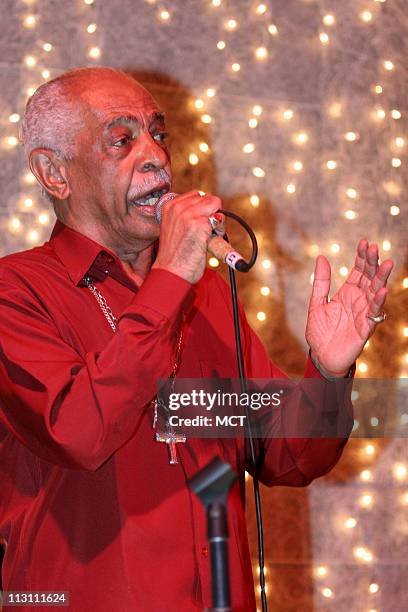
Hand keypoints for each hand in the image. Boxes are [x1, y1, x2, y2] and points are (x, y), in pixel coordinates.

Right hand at [152, 190, 221, 283]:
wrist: (170, 272)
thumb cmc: (173, 255)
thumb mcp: (173, 227)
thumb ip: (186, 214)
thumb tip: (208, 209)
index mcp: (169, 205)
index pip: (197, 194)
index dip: (203, 209)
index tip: (198, 224)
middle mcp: (178, 207)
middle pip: (209, 198)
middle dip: (211, 213)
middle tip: (204, 232)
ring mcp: (189, 215)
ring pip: (216, 205)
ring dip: (217, 221)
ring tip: (205, 237)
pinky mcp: (200, 225)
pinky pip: (219, 220)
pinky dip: (219, 232)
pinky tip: (208, 242)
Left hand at [306, 239, 393, 375]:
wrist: (321, 357)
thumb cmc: (320, 332)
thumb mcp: (317, 303)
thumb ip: (321, 282)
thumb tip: (322, 257)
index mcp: (347, 293)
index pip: (358, 271)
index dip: (362, 258)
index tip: (364, 242)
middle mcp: (358, 301)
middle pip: (369, 278)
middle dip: (372, 263)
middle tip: (375, 247)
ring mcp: (363, 313)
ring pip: (376, 293)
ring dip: (381, 279)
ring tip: (387, 263)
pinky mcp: (365, 328)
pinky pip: (374, 314)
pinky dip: (378, 303)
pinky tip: (381, 291)